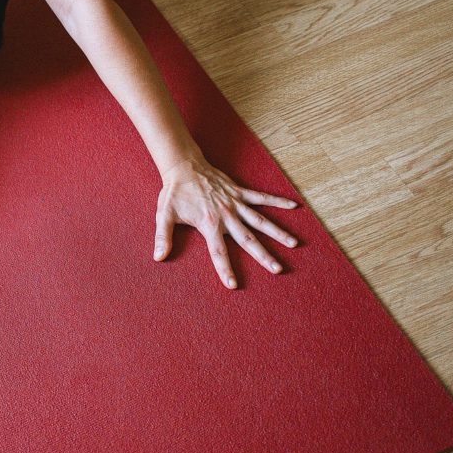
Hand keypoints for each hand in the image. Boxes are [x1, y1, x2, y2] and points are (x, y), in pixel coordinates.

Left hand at [154, 157, 298, 288]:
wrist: (183, 167)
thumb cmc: (174, 193)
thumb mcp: (164, 215)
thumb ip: (163, 237)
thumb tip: (158, 257)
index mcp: (208, 224)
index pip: (218, 252)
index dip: (225, 269)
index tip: (233, 285)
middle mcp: (226, 215)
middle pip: (247, 239)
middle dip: (263, 255)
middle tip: (277, 269)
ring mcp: (235, 203)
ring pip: (260, 220)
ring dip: (277, 232)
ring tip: (294, 244)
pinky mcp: (239, 191)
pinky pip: (261, 197)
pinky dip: (278, 201)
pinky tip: (294, 206)